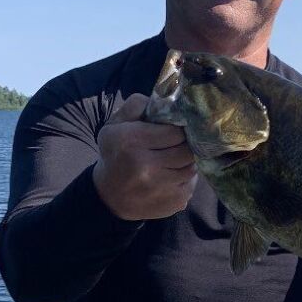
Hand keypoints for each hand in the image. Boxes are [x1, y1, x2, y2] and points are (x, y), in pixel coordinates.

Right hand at [92, 93, 197, 220]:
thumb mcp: (115, 126)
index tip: (173, 131)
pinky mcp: (174, 202)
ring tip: (173, 160)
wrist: (110, 197)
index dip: (177, 130)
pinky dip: (184, 178)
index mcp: (131, 141)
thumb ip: (136, 106)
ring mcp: (162, 187)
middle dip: (184, 145)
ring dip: (185, 162)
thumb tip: (165, 99)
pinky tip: (171, 177)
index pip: (174, 131)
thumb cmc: (116, 155)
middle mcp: (146, 166)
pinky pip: (191, 184)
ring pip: (191, 167)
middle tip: (176, 146)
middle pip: (186, 149)